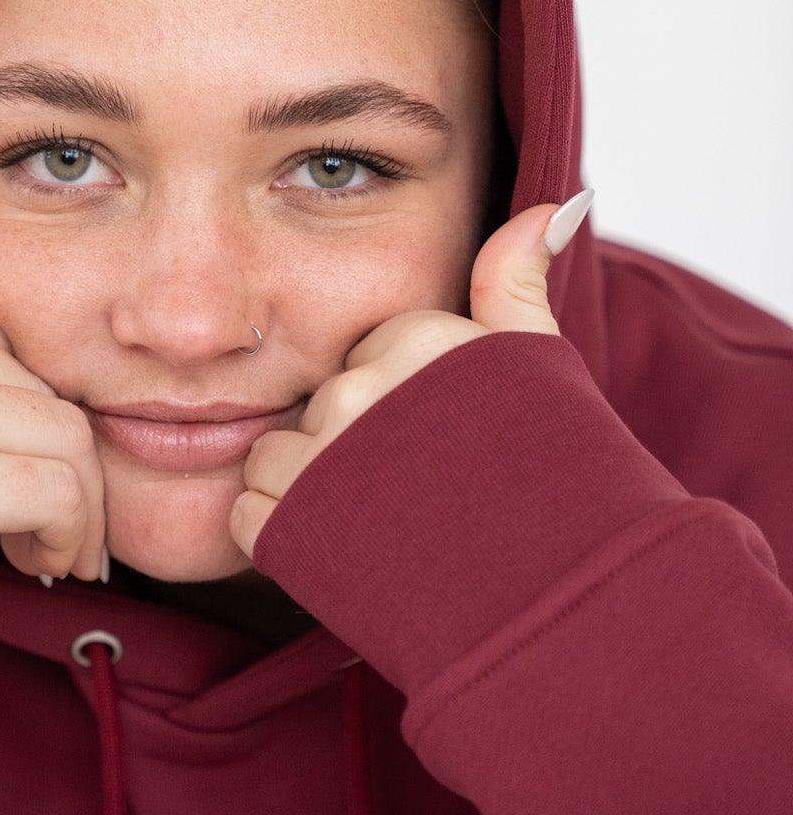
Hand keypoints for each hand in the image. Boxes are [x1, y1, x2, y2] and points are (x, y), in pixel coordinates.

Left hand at [230, 192, 592, 558]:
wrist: (556, 610)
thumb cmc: (563, 491)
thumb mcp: (542, 365)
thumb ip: (516, 279)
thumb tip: (551, 204)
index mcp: (417, 334)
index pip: (362, 359)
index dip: (394, 414)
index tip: (435, 452)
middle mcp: (360, 385)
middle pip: (318, 406)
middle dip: (351, 453)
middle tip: (415, 500)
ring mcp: (320, 456)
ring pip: (274, 458)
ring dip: (310, 494)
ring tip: (384, 531)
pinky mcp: (287, 526)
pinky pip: (251, 518)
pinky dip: (287, 543)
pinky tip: (351, 561)